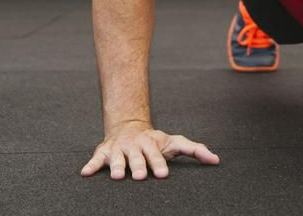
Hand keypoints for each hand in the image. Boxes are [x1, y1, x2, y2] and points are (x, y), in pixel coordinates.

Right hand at [81, 121, 220, 179]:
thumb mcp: (174, 142)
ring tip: (118, 176)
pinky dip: (91, 165)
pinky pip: (96, 160)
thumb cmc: (155, 141)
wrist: (129, 126)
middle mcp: (135, 146)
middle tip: (140, 176)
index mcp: (151, 144)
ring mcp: (119, 149)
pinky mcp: (104, 152)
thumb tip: (216, 159)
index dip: (159, 163)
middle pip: (137, 157)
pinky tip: (86, 174)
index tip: (163, 174)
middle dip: (139, 166)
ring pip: (118, 159)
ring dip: (118, 166)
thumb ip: (194, 149)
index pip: (156, 155)